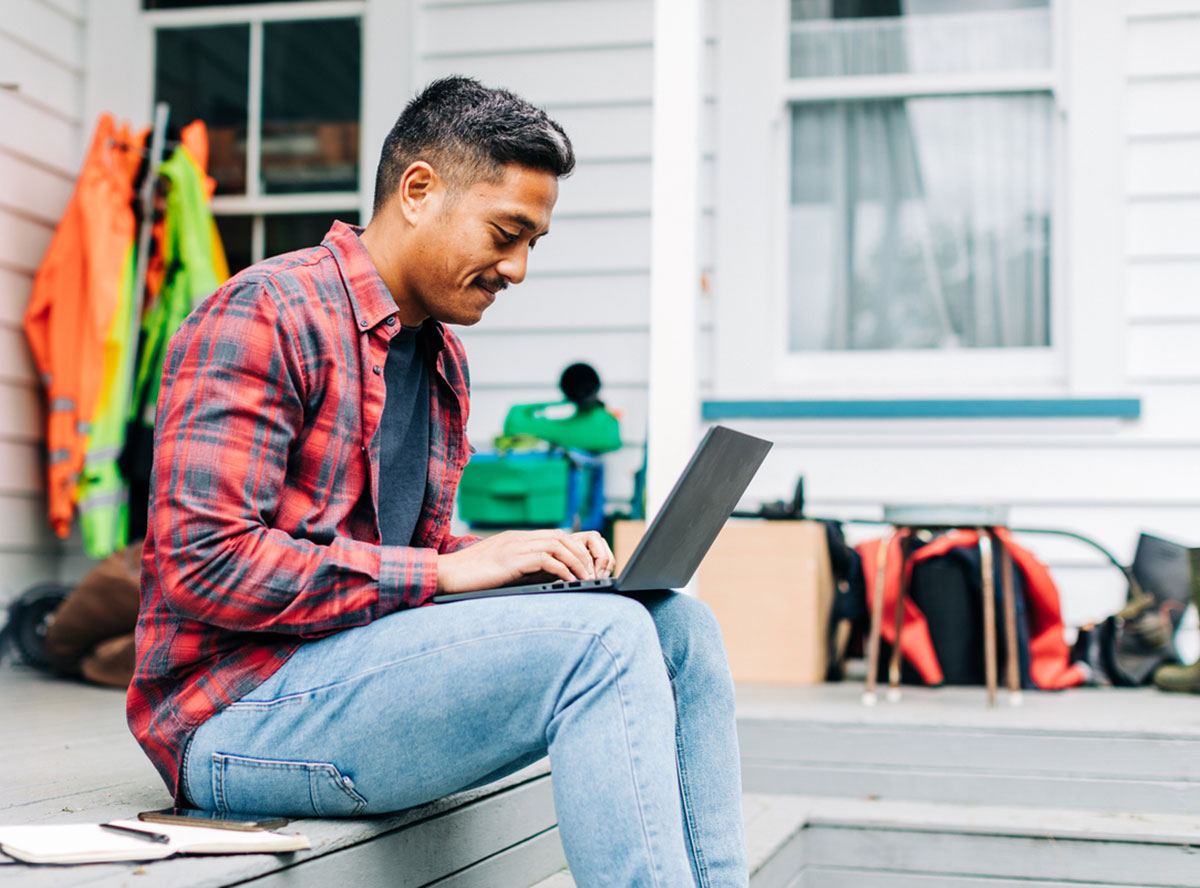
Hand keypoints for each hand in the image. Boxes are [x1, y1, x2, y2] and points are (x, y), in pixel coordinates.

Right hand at [436, 529, 614, 594]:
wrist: (444, 575)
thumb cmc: (469, 577)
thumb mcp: (500, 569)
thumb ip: (520, 568)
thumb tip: (545, 579)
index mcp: (517, 539)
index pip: (555, 536)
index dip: (575, 550)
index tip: (585, 568)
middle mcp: (519, 538)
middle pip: (562, 536)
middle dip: (582, 555)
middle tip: (592, 574)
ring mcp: (515, 546)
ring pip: (558, 545)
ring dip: (577, 562)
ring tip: (586, 580)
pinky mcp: (511, 559)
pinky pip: (546, 559)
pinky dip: (563, 571)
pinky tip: (569, 584)